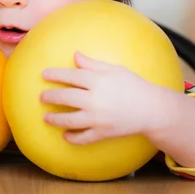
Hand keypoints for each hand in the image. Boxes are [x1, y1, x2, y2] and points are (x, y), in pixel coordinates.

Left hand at [40, 51, 163, 144]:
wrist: (152, 109)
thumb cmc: (134, 86)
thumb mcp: (115, 70)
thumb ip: (93, 64)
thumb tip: (76, 55)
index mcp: (98, 81)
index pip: (71, 76)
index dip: (55, 74)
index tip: (44, 74)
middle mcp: (95, 100)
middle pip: (66, 97)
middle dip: (51, 97)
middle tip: (42, 97)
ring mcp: (98, 118)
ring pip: (70, 120)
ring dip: (55, 119)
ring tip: (46, 118)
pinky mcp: (103, 133)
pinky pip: (84, 138)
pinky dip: (73, 138)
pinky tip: (65, 136)